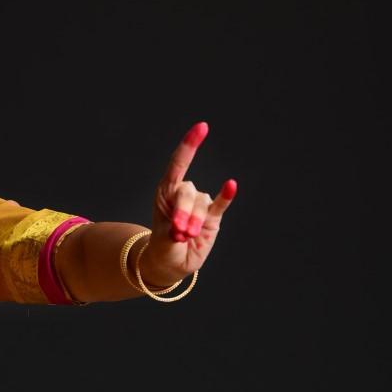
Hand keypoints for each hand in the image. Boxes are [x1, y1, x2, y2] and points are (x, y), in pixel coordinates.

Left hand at [139, 122, 237, 286]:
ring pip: (201, 204)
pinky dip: (226, 196)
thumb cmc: (162, 247)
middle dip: (182, 212)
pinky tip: (230, 185)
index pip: (178, 164)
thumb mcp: (161, 238)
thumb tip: (190, 225)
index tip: (202, 128)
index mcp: (166, 192)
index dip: (190, 145)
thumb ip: (173, 229)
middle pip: (188, 191)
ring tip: (185, 236)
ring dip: (193, 221)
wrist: (171, 263)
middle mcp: (183, 194)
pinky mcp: (212, 217)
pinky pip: (220, 204)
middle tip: (177, 232)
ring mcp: (199, 205)